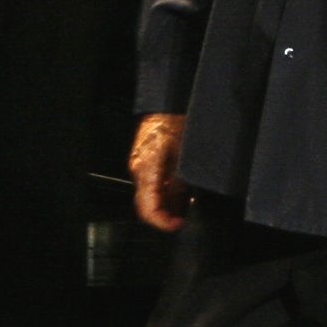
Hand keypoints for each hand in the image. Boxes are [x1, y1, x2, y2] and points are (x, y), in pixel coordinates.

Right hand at [129, 113, 190, 231]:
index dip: (162, 223)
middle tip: (186, 219)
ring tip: (187, 207)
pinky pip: (153, 185)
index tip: (177, 225)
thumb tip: (184, 205)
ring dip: (168, 206)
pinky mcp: (145, 162)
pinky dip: (167, 193)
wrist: (167, 101)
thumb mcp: (184, 155)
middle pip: (148, 206)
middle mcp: (139, 170)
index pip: (147, 209)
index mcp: (145, 169)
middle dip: (167, 216)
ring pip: (151, 197)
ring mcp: (140, 166)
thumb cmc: (175, 122)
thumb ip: (180, 183)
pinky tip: (183, 192)